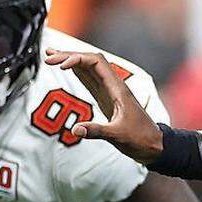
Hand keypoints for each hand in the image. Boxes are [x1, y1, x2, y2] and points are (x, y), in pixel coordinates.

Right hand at [44, 49, 164, 165]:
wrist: (153, 144)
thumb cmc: (140, 138)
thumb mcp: (118, 135)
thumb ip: (97, 131)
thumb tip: (75, 130)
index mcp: (117, 88)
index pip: (97, 62)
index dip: (78, 59)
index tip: (61, 66)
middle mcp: (113, 85)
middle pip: (90, 61)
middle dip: (69, 56)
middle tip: (48, 57)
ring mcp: (109, 91)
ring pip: (89, 69)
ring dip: (71, 61)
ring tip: (50, 57)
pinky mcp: (106, 99)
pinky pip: (90, 80)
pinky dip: (76, 72)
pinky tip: (66, 69)